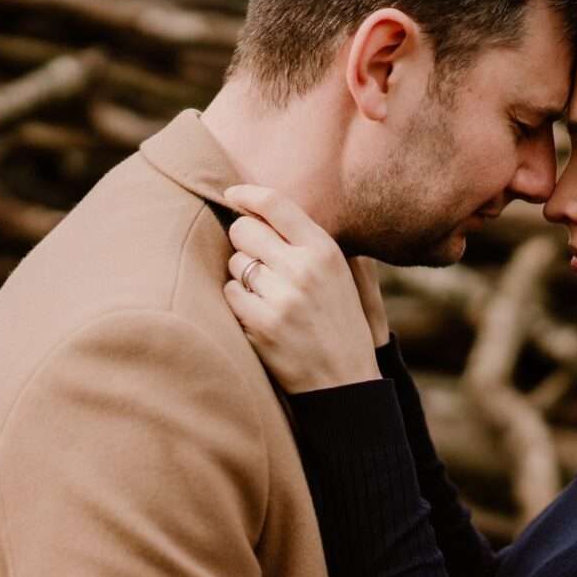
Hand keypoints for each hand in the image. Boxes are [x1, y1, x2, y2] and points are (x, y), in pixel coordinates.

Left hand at [221, 184, 382, 393]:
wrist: (346, 382)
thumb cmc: (342, 323)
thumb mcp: (344, 274)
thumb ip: (313, 240)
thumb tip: (268, 206)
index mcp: (326, 251)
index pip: (275, 204)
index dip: (247, 194)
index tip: (232, 195)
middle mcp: (304, 269)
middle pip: (244, 230)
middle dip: (245, 242)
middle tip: (258, 261)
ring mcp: (281, 298)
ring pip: (235, 263)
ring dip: (243, 276)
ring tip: (268, 296)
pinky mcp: (262, 325)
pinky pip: (230, 294)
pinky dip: (238, 302)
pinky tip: (260, 315)